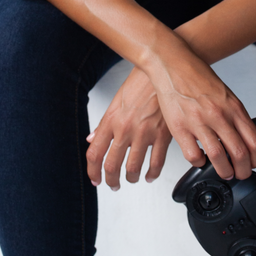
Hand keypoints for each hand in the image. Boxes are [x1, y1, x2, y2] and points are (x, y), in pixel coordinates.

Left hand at [86, 65, 171, 189]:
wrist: (161, 70)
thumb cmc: (140, 82)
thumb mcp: (116, 101)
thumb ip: (104, 124)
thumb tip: (92, 139)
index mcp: (111, 120)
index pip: (95, 153)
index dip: (93, 171)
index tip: (96, 179)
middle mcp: (125, 129)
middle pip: (111, 165)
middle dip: (111, 180)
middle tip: (113, 184)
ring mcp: (144, 133)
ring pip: (133, 168)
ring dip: (131, 178)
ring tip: (132, 178)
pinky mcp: (163, 135)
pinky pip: (156, 163)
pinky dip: (152, 174)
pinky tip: (150, 175)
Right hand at [148, 46, 255, 181]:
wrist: (173, 64)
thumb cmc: (198, 78)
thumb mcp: (225, 95)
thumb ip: (234, 115)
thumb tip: (242, 138)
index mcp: (233, 108)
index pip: (255, 141)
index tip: (254, 163)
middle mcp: (219, 115)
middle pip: (240, 154)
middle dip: (243, 171)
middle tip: (240, 174)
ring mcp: (199, 122)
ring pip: (218, 158)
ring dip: (224, 171)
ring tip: (224, 172)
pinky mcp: (180, 128)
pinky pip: (193, 155)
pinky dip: (199, 163)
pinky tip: (200, 159)